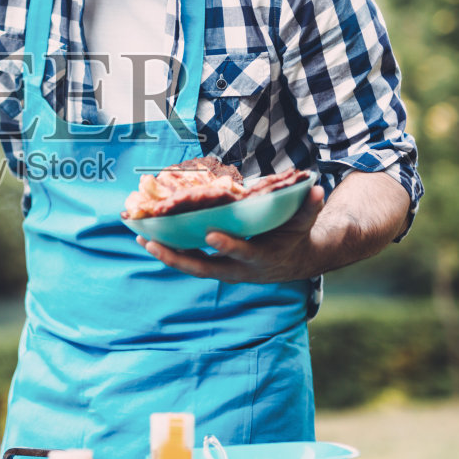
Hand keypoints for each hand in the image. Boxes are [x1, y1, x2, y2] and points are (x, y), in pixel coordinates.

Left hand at [136, 185, 328, 283]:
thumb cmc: (296, 236)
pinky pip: (189, 261)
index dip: (228, 246)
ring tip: (142, 239)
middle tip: (153, 244)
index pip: (243, 253)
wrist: (293, 262)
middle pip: (204, 269)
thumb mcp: (304, 223)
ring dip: (166, 255)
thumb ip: (309, 207)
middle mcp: (238, 270)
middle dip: (178, 258)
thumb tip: (316, 187)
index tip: (210, 234)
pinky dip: (169, 251)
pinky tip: (148, 238)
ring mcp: (223, 271)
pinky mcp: (214, 267)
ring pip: (191, 267)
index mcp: (261, 258)